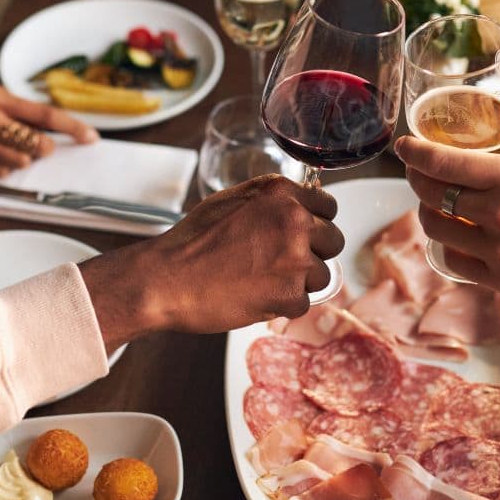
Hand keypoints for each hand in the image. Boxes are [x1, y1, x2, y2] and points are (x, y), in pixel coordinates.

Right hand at [0, 82, 98, 176]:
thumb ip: (17, 107)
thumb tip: (52, 125)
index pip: (46, 115)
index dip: (73, 127)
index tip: (91, 137)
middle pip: (37, 145)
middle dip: (43, 148)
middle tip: (37, 144)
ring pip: (21, 163)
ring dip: (21, 159)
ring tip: (5, 146)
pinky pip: (2, 174)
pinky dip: (3, 168)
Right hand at [79, 176, 344, 349]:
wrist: (167, 279)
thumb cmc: (192, 241)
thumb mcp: (233, 201)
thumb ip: (271, 203)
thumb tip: (299, 210)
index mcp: (281, 193)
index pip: (328, 207)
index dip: (315, 224)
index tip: (304, 235)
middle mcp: (294, 220)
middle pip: (333, 241)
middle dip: (312, 254)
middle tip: (281, 263)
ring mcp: (295, 258)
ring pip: (321, 276)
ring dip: (297, 283)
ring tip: (261, 280)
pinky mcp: (289, 293)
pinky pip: (302, 303)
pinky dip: (281, 305)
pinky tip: (254, 296)